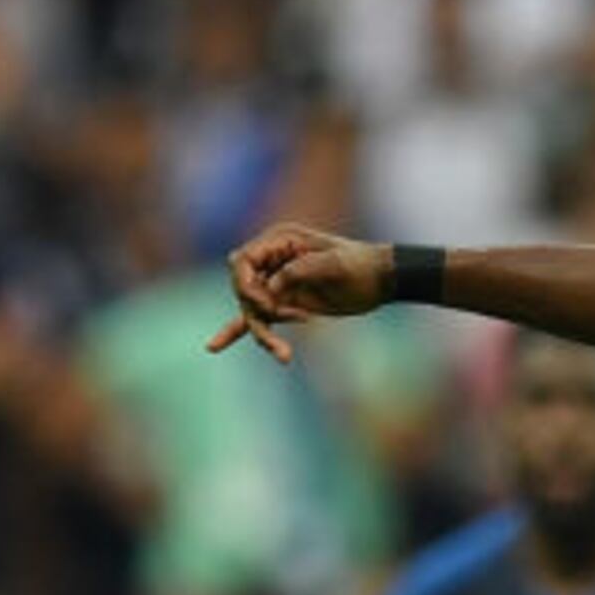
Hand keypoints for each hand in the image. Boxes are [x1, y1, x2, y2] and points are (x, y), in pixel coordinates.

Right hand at [203, 224, 385, 362]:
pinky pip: (255, 318)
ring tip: (282, 354)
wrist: (380, 280)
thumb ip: (300, 270)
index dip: (245, 283)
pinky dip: (236, 331)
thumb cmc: (360, 265)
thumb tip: (271, 288)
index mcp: (280, 240)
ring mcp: (276, 283)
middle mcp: (272, 260)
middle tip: (285, 318)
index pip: (242, 261)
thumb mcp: (334, 263)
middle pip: (242, 287)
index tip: (265, 303)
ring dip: (262, 333)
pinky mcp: (283, 304)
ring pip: (251, 309)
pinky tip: (214, 346)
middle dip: (256, 308)